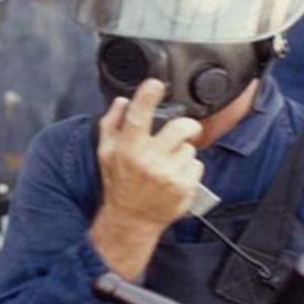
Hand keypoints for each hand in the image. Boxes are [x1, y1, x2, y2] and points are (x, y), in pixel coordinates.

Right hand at [90, 80, 203, 278]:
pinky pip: (197, 166)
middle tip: (183, 131)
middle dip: (187, 126)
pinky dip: (189, 169)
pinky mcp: (183, 188)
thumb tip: (122, 101)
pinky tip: (174, 177)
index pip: (137, 116)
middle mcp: (148, 161)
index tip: (156, 84)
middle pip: (181, 128)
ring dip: (183, 152)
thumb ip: (112, 124)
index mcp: (127, 149)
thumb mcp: (106, 153)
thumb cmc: (118, 184)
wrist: (131, 219)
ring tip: (168, 164)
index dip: (148, 96)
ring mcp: (168, 176)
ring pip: (190, 148)